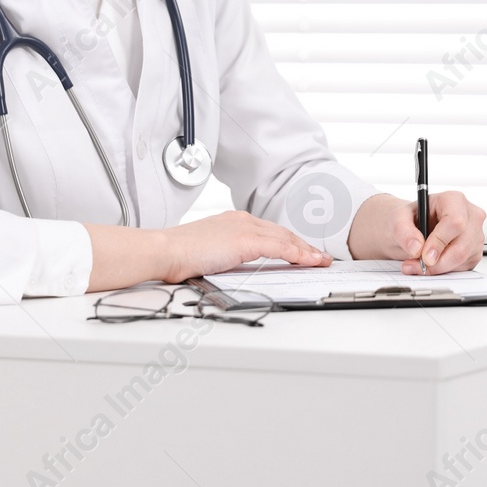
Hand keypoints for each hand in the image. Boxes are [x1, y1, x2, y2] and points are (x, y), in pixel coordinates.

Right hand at [157, 211, 331, 282]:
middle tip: (320, 257)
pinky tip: (309, 261)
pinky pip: (280, 248)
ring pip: (285, 239)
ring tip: (321, 261)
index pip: (270, 232)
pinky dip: (298, 254)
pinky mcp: (246, 240)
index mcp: (233, 221)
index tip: (302, 252)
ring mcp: (245, 228)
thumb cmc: (179, 255)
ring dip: (306, 251)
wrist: (165, 250)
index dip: (290, 242)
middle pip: (282, 234)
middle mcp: (242, 220)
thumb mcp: (210, 252)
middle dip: (304, 246)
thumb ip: (227, 254)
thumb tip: (236, 266)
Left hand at [348, 191, 486, 273]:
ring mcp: (475, 235)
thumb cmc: (411, 218)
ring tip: (417, 264)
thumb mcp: (398, 218)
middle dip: (437, 262)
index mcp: (454, 200)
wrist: (414, 228)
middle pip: (461, 246)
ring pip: (462, 260)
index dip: (440, 241)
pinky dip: (444, 271)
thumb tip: (416, 247)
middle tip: (416, 265)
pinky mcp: (474, 253)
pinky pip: (462, 268)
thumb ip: (403, 231)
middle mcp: (470, 216)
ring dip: (438, 268)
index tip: (424, 255)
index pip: (455, 222)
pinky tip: (431, 264)